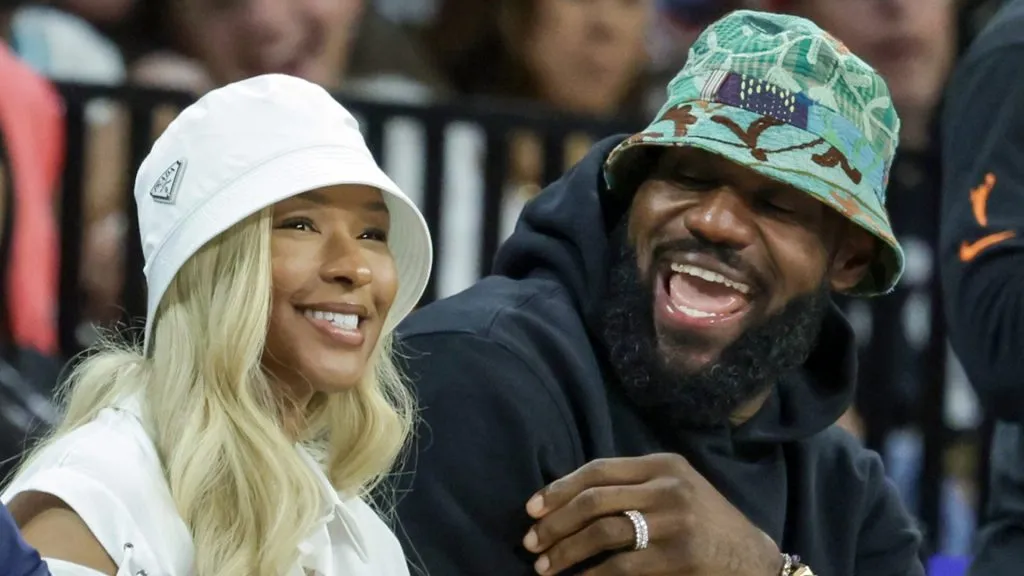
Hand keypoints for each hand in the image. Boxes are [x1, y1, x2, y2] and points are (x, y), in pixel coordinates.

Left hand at [521, 453, 782, 574]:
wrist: (753, 559)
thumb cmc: (703, 523)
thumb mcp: (675, 490)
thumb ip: (632, 486)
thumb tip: (564, 499)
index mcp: (663, 464)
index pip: (597, 470)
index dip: (559, 489)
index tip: (532, 508)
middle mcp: (668, 487)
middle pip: (594, 500)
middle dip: (554, 523)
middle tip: (530, 541)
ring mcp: (675, 522)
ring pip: (602, 532)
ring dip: (565, 551)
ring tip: (543, 566)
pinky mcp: (678, 558)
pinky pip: (620, 567)